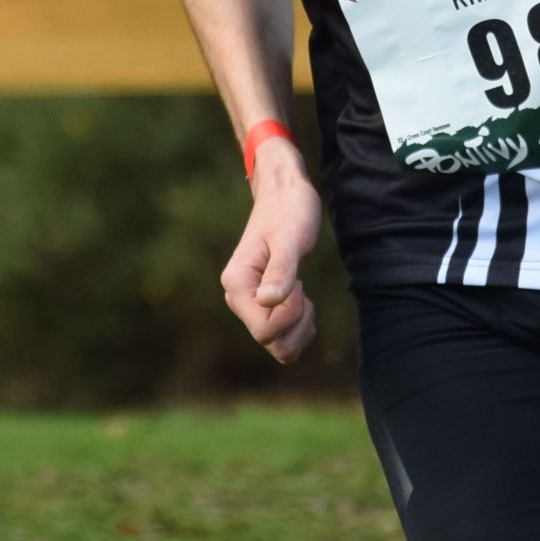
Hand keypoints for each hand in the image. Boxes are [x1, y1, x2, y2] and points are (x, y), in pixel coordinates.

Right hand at [222, 149, 323, 362]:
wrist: (285, 194)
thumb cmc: (290, 211)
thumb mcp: (291, 239)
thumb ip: (281, 270)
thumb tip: (267, 301)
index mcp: (237, 284)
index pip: (264, 332)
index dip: (290, 314)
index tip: (298, 283)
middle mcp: (238, 298)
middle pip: (271, 343)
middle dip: (297, 322)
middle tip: (302, 288)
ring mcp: (250, 303)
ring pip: (278, 345)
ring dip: (300, 325)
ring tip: (302, 291)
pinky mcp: (263, 305)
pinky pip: (284, 336)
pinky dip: (300, 323)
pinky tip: (302, 297)